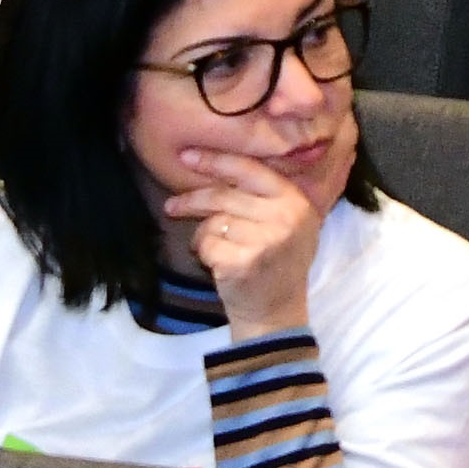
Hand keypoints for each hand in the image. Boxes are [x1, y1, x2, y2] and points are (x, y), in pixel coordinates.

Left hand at [164, 145, 325, 339]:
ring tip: (209, 246)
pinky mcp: (244, 262)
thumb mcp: (286, 222)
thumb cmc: (274, 262)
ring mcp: (267, 240)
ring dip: (202, 234)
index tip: (187, 156)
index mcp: (296, 200)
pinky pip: (207, 244)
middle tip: (172, 206)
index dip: (216, 161)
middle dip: (193, 200)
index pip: (250, 170)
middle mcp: (285, 217)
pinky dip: (203, 252)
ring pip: (213, 221)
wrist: (276, 311)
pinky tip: (214, 261)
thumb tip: (215, 164)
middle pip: (225, 195)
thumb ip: (263, 195)